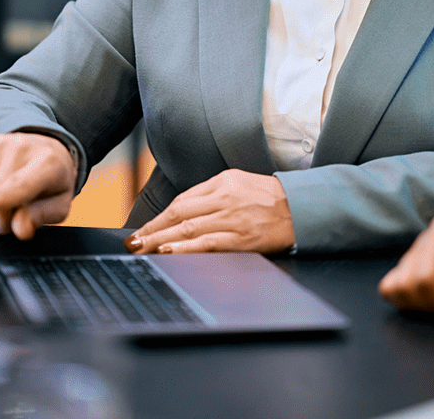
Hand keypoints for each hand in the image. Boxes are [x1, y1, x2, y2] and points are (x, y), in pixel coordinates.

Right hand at [0, 132, 76, 239]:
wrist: (45, 149)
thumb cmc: (51, 180)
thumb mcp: (59, 204)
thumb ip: (42, 217)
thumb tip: (19, 228)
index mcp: (49, 162)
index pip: (19, 183)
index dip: (3, 200)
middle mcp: (22, 147)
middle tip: (12, 213)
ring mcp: (0, 142)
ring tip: (4, 197)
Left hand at [126, 169, 294, 253]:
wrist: (301, 208)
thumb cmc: (269, 198)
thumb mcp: (239, 184)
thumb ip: (211, 194)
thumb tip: (180, 212)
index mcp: (223, 182)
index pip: (182, 200)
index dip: (158, 217)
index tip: (142, 230)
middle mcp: (225, 198)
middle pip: (179, 214)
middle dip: (152, 230)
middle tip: (132, 243)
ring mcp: (233, 218)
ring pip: (189, 229)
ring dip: (161, 240)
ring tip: (143, 250)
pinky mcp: (242, 238)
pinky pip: (207, 243)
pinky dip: (185, 248)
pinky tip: (170, 251)